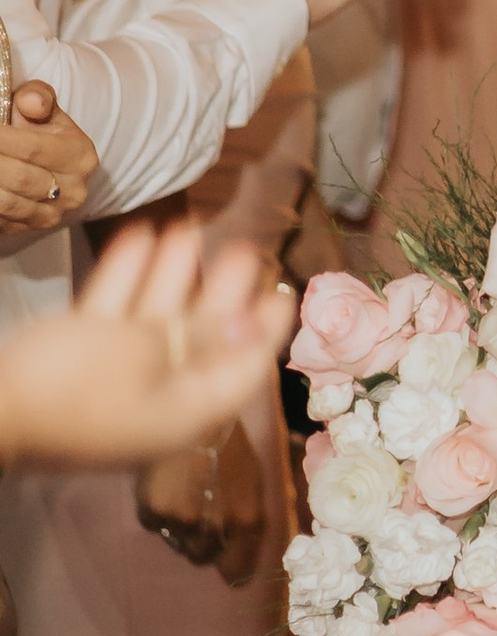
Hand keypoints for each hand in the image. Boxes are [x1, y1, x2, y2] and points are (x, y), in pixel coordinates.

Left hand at [0, 81, 98, 255]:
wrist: (50, 168)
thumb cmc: (44, 132)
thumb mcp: (46, 109)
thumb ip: (38, 98)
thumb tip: (31, 104)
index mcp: (80, 156)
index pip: (34, 148)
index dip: (4, 139)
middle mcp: (73, 190)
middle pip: (19, 178)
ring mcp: (52, 215)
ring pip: (7, 202)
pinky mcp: (30, 230)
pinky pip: (1, 220)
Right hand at [0, 222, 294, 470]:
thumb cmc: (72, 384)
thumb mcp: (142, 354)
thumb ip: (198, 337)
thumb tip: (247, 329)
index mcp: (184, 411)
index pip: (242, 369)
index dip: (265, 329)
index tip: (285, 291)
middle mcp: (156, 398)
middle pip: (199, 338)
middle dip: (221, 291)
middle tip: (245, 246)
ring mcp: (113, 381)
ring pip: (154, 322)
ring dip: (173, 275)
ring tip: (191, 224)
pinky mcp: (76, 360)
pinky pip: (114, 318)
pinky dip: (129, 280)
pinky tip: (140, 233)